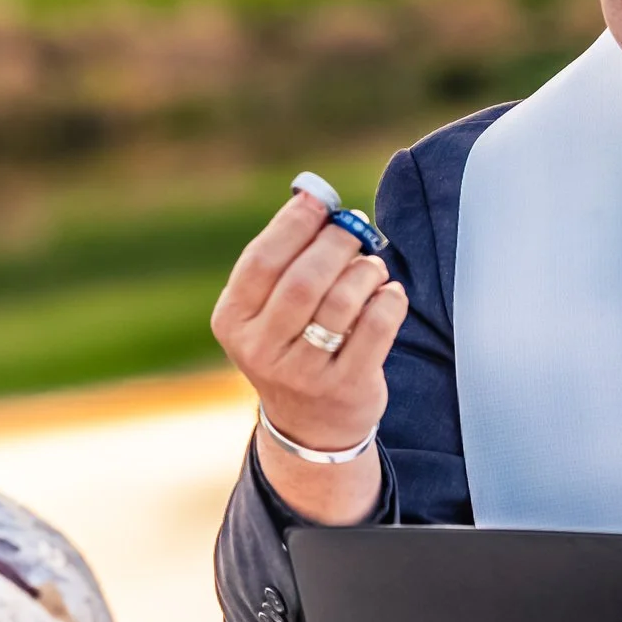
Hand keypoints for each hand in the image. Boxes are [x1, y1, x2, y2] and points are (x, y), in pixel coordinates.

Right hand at [211, 191, 407, 522]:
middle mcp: (259, 350)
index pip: (261, 261)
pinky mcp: (344, 386)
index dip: (293, 224)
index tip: (320, 201)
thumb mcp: (270, 309)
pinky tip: (388, 293)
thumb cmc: (292, 344)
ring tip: (371, 267)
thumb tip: (314, 196)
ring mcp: (302, 372)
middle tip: (354, 228)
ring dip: (365, 271)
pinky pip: (375, 327)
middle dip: (335, 243)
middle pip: (303, 280)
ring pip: (341, 301)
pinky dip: (389, 299)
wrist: (311, 425)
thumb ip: (286, 258)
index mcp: (232, 321)